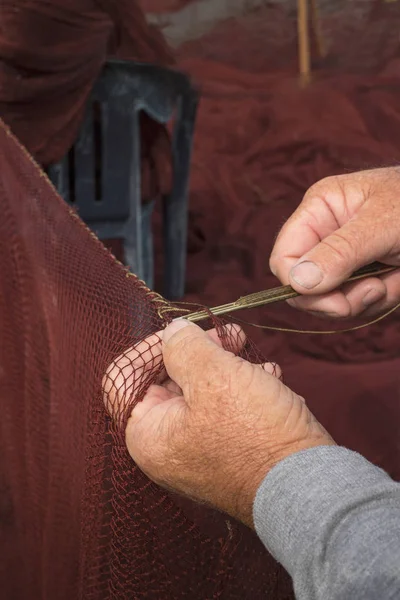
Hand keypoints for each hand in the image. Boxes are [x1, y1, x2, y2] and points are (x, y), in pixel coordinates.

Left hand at [104, 320, 333, 527]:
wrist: (306, 488)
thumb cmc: (255, 435)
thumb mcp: (215, 376)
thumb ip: (184, 347)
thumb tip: (172, 331)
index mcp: (147, 435)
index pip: (124, 378)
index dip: (150, 347)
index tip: (182, 330)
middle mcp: (166, 448)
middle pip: (167, 381)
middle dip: (199, 351)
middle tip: (226, 334)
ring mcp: (197, 452)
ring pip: (201, 392)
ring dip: (225, 366)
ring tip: (250, 355)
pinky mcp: (226, 452)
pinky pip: (225, 410)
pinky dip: (243, 389)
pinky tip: (267, 378)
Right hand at [270, 168, 399, 317]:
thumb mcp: (384, 224)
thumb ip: (341, 251)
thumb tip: (297, 281)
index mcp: (321, 209)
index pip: (284, 258)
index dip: (300, 286)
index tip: (336, 300)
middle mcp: (326, 233)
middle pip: (303, 286)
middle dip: (338, 298)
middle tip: (374, 291)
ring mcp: (345, 257)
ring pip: (330, 300)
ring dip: (366, 300)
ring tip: (394, 279)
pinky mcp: (364, 274)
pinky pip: (356, 303)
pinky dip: (380, 300)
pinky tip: (397, 281)